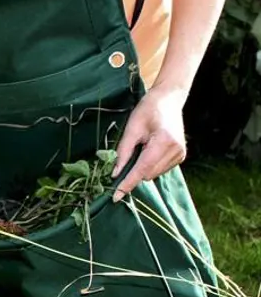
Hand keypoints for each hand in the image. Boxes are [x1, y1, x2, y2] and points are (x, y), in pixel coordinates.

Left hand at [111, 85, 186, 201]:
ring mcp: (180, 154)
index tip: (115, 197)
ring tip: (143, 146)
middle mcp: (175, 150)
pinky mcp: (180, 156)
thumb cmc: (147, 110)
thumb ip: (123, 153)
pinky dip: (150, 165)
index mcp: (163, 141)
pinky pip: (159, 169)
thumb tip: (114, 174)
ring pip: (153, 174)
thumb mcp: (131, 129)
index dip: (127, 184)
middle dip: (133, 171)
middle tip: (129, 152)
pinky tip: (150, 149)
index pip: (142, 169)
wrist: (169, 99)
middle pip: (147, 174)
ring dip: (142, 167)